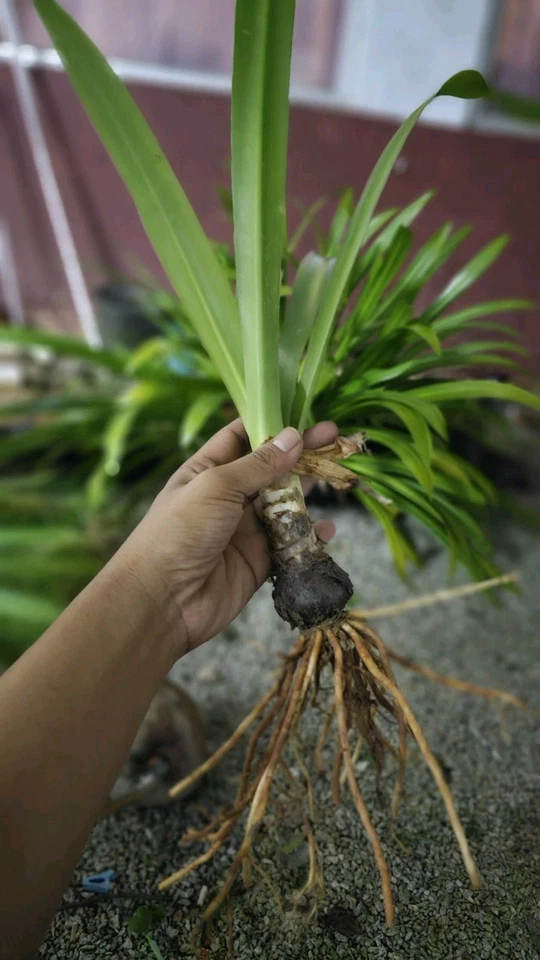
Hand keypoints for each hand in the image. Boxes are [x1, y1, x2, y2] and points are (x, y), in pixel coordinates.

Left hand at [119, 419, 337, 654]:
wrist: (162, 600)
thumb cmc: (179, 531)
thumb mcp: (217, 487)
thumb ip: (258, 464)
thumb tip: (293, 436)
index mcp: (208, 471)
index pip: (242, 437)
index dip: (272, 423)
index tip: (304, 412)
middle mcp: (228, 497)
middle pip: (271, 469)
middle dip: (302, 455)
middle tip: (335, 438)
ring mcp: (244, 530)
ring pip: (285, 506)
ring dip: (310, 494)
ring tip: (339, 478)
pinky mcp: (258, 561)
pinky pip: (290, 544)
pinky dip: (309, 536)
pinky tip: (325, 529)